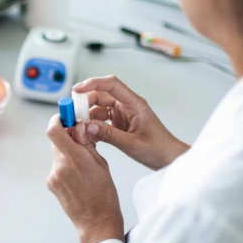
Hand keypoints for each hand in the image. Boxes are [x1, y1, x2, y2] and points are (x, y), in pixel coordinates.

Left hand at [46, 115, 123, 242]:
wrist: (96, 221)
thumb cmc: (104, 195)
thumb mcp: (100, 163)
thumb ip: (86, 143)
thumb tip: (79, 126)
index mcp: (75, 159)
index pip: (54, 130)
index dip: (57, 120)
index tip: (65, 116)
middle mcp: (60, 166)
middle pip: (56, 141)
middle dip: (67, 136)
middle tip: (80, 137)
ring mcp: (53, 176)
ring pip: (58, 154)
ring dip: (68, 152)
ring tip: (84, 165)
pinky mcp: (51, 183)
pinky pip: (57, 167)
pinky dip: (66, 166)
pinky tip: (78, 177)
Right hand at [73, 75, 189, 169]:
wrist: (169, 159)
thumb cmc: (159, 149)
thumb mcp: (132, 144)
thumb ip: (108, 135)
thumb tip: (86, 127)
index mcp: (135, 104)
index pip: (111, 84)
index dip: (92, 83)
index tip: (76, 90)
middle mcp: (128, 106)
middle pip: (101, 96)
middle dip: (85, 103)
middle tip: (72, 115)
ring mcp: (124, 115)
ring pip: (99, 109)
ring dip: (88, 117)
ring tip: (79, 129)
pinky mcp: (121, 124)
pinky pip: (102, 121)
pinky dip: (93, 126)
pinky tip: (88, 136)